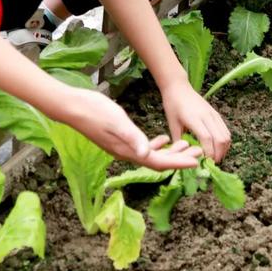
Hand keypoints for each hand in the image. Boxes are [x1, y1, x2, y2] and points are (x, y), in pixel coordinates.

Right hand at [63, 87, 202, 168]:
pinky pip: (143, 147)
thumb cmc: (95, 111)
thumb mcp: (117, 121)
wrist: (73, 108)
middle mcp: (127, 153)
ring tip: (185, 145)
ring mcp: (122, 147)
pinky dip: (155, 145)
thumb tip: (147, 153)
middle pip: (158, 161)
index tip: (197, 161)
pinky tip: (163, 139)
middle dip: (179, 158)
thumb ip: (132, 137)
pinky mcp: (119, 140)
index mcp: (128, 150)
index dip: (179, 162)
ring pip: (152, 155)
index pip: (159, 162)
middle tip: (198, 152)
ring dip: (170, 152)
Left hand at [160, 80, 230, 162]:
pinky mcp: (216, 114)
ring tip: (215, 158)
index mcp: (194, 118)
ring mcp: (213, 114)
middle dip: (217, 155)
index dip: (208, 152)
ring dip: (223, 149)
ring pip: (226, 135)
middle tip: (210, 164)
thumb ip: (178, 140)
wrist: (179, 87)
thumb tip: (183, 157)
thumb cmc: (173, 105)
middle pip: (220, 139)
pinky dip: (225, 142)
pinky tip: (218, 148)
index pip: (207, 138)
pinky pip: (225, 130)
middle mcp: (207, 116)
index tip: (204, 163)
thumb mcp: (172, 124)